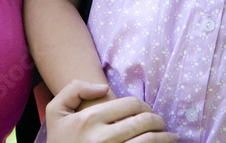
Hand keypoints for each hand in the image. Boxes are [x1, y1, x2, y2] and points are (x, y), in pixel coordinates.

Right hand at [45, 80, 178, 142]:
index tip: (146, 110)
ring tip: (169, 136)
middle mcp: (102, 138)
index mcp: (90, 119)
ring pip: (149, 141)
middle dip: (157, 119)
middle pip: (143, 121)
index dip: (143, 105)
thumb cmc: (59, 140)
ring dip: (164, 137)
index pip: (130, 104)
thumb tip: (104, 87)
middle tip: (159, 122)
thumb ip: (74, 89)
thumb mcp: (56, 111)